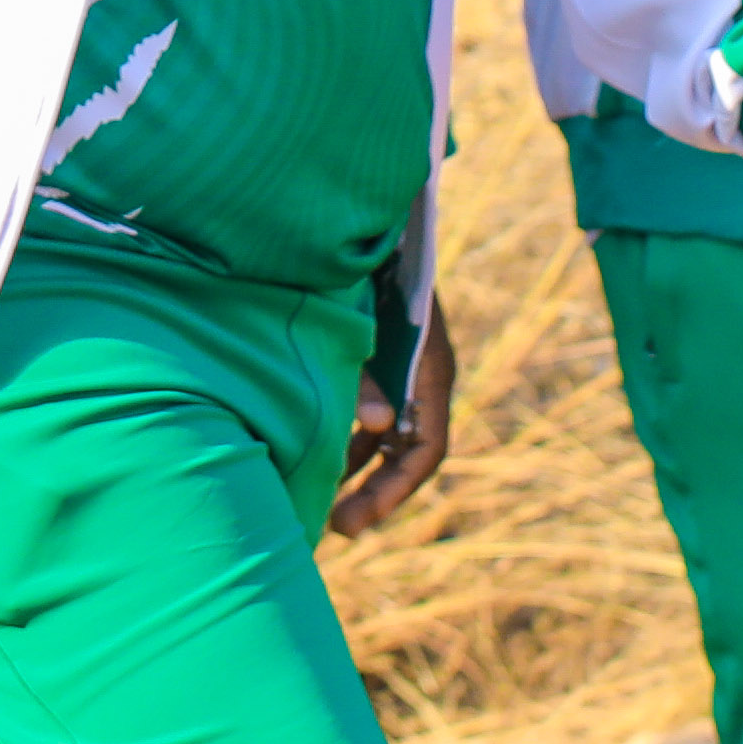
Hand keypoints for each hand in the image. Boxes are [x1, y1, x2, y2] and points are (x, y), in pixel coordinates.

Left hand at [329, 284, 458, 538]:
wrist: (359, 216)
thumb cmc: (360, 263)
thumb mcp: (361, 320)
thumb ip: (367, 374)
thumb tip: (381, 428)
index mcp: (432, 370)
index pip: (426, 449)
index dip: (394, 489)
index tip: (358, 520)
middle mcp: (421, 377)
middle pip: (404, 452)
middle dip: (372, 492)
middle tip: (334, 527)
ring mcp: (399, 369)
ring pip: (383, 435)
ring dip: (355, 467)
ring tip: (316, 499)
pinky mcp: (376, 358)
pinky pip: (367, 411)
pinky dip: (344, 435)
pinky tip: (310, 452)